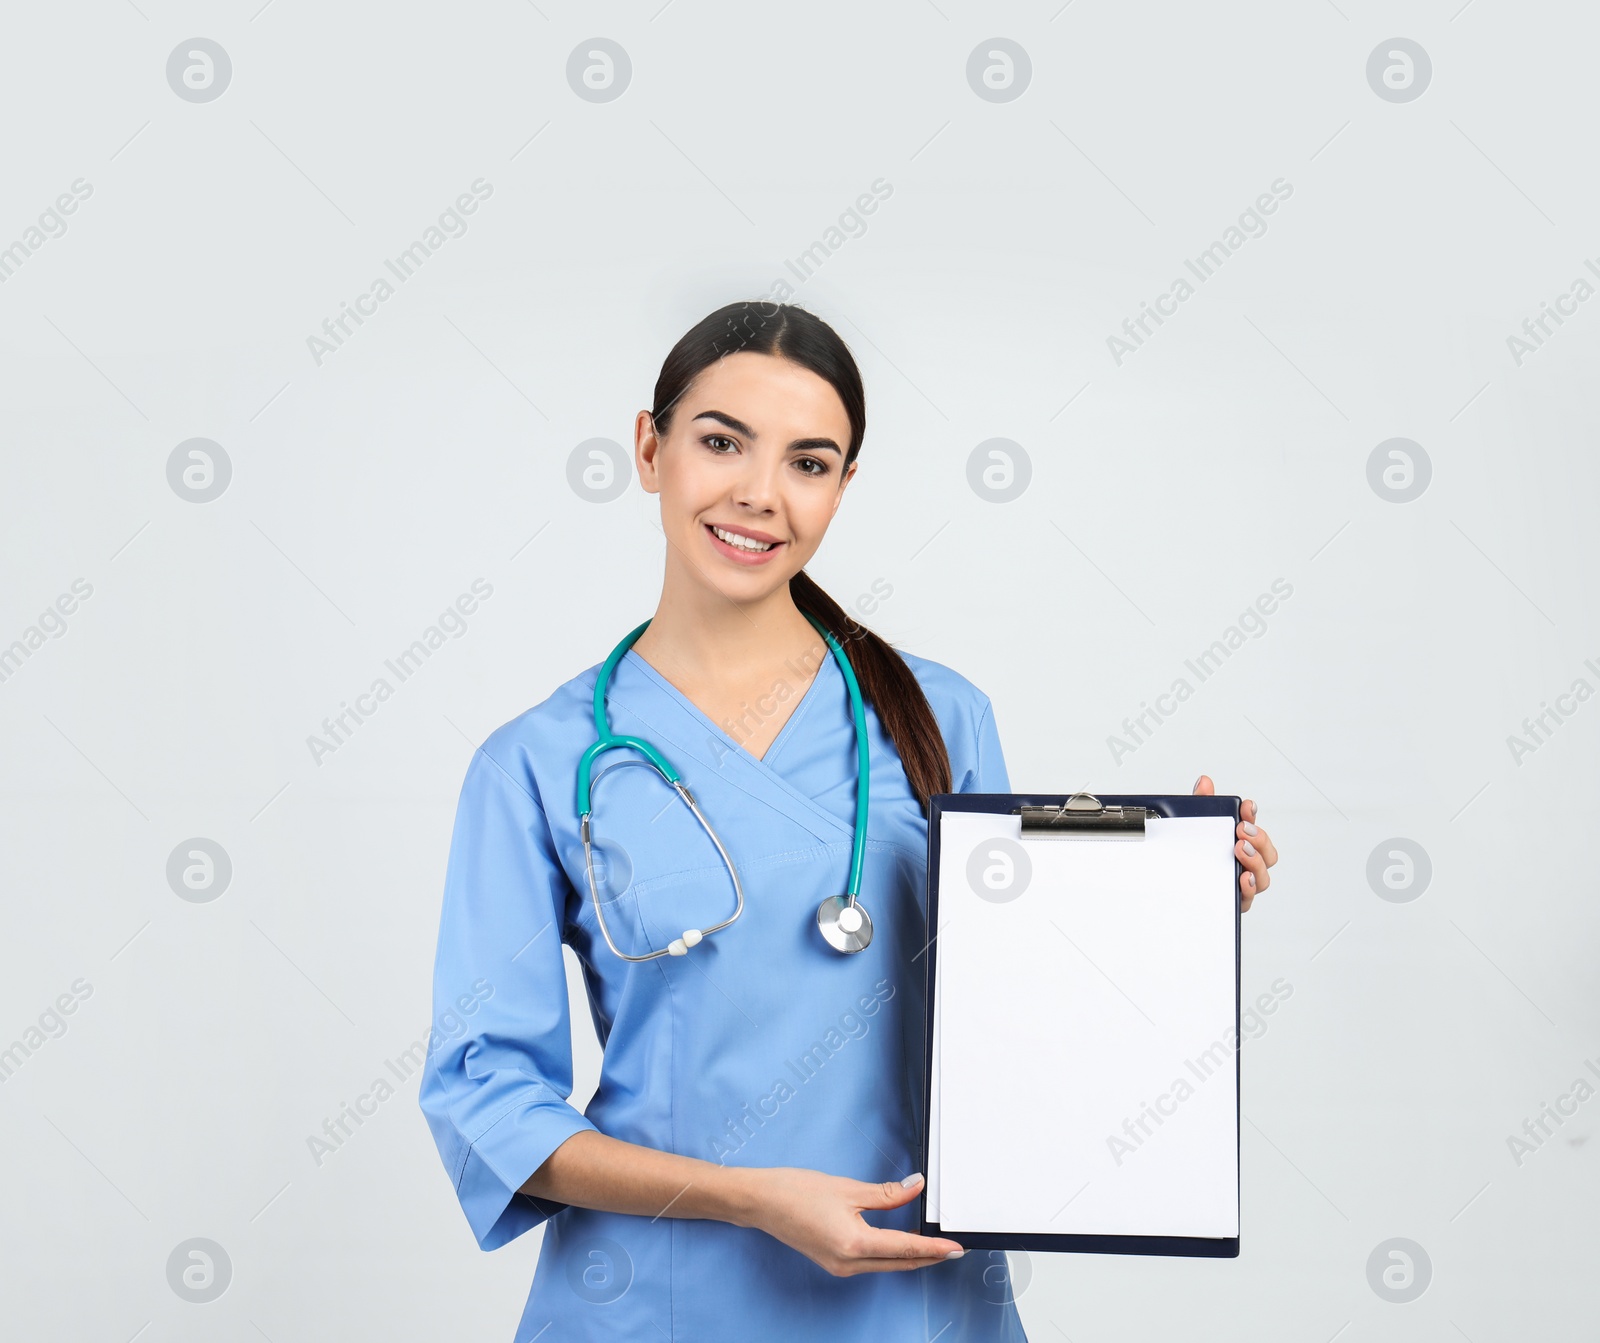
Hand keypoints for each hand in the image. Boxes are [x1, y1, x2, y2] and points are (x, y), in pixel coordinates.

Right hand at [748, 1167, 963, 1275]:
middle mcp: (848, 1263)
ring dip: (910, 1257)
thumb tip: (915, 1188)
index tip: (956, 1248)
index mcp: (854, 1244)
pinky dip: (891, 1255)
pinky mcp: (833, 1262)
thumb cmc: (797, 1192)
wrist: (762, 1202)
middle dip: (928, 1258)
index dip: (934, 1249)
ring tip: (933, 1246)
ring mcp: (840, 1266)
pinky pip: (872, 1263)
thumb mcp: (848, 1189)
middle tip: (953, 1250)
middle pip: (899, 1263)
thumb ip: (886, 1194)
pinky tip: (900, 1244)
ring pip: (886, 1265)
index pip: (905, 1249)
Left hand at [1193, 775, 1276, 912]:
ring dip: (1255, 861)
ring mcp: (1242, 885)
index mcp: (1239, 845)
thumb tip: (1204, 783)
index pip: (1254, 828)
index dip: (1253, 815)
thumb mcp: (1194, 828)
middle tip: (1243, 830)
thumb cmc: (1192, 856)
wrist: (1173, 885)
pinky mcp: (1233, 902)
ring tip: (1242, 850)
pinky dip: (1248, 888)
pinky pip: (1247, 899)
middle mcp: (1246, 865)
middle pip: (1267, 854)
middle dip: (1260, 839)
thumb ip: (1201, 804)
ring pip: (1262, 877)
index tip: (1246, 807)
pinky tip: (1243, 879)